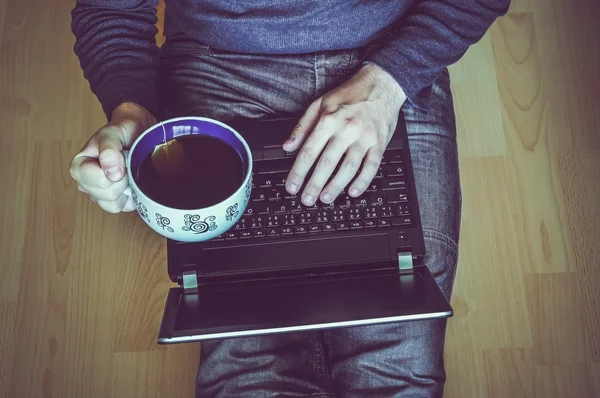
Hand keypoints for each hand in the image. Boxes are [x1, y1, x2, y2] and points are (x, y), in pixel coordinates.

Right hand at [69, 102, 156, 212]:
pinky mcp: (117, 201)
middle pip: (107, 195)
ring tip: (129, 171)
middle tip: (126, 163)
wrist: (135, 133)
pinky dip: (133, 197)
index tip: (120, 156)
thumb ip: (109, 150)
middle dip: (122, 179)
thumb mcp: (112, 134)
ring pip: (115, 205)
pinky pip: (125, 208)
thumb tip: (112, 174)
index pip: (96, 180)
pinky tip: (133, 181)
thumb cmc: (121, 132)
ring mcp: (101, 195)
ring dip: (128, 189)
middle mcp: (86, 184)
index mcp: (79, 167)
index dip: (113, 170)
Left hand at [283, 64, 406, 205]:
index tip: (292, 186)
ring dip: (336, 186)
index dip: (298, 172)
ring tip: (325, 198)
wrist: (382, 84)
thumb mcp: (320, 103)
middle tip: (307, 200)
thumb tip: (288, 146)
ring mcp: (364, 137)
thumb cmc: (350, 95)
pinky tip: (353, 191)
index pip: (309, 151)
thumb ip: (303, 126)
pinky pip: (371, 166)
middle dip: (314, 184)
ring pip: (348, 167)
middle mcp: (346, 129)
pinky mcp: (379, 143)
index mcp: (328, 120)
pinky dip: (362, 181)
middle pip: (327, 163)